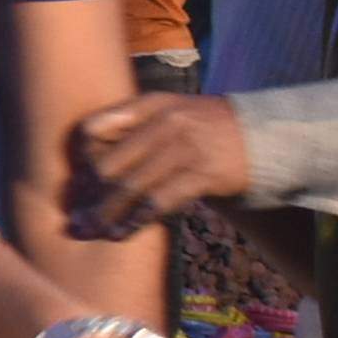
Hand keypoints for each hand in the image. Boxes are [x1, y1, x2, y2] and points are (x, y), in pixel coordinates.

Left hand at [67, 94, 249, 236]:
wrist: (261, 136)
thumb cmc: (203, 131)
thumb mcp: (169, 114)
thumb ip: (132, 129)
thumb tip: (85, 168)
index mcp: (150, 104)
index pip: (95, 127)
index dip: (81, 158)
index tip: (78, 182)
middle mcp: (165, 121)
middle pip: (108, 164)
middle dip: (88, 196)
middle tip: (76, 218)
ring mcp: (184, 147)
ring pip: (129, 187)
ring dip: (105, 214)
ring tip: (89, 231)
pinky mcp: (202, 173)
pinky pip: (157, 202)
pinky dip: (134, 221)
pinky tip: (121, 233)